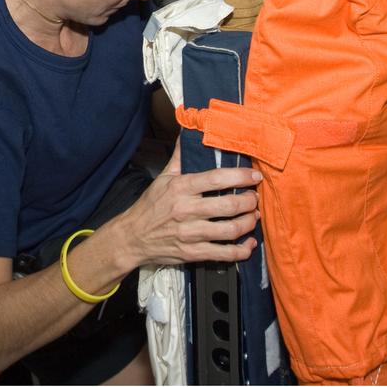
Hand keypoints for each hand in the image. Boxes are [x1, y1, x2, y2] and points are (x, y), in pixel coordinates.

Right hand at [112, 138, 262, 267]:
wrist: (132, 237)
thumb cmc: (150, 205)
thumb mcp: (163, 177)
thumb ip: (180, 157)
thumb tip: (189, 131)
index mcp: (181, 188)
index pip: (216, 179)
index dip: (240, 177)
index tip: (255, 176)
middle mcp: (186, 210)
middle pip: (229, 206)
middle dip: (249, 201)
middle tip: (255, 198)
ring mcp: (190, 234)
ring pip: (230, 230)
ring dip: (249, 223)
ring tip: (253, 216)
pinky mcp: (193, 253)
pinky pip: (224, 254)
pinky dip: (241, 250)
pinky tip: (248, 244)